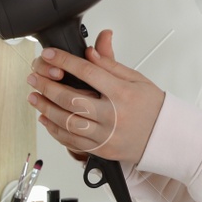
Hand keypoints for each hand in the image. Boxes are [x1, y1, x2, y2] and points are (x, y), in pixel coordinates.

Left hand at [26, 29, 166, 165]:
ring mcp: (106, 135)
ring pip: (67, 122)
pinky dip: (55, 130)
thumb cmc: (153, 107)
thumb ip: (110, 65)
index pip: (87, 72)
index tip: (49, 55)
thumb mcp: (136, 78)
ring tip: (34, 96)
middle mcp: (113, 115)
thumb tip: (90, 51)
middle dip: (47, 86)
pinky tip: (46, 119)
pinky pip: (72, 141)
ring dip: (46, 108)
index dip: (64, 61)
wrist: (167, 138)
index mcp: (122, 93)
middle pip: (71, 99)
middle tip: (34, 77)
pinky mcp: (102, 150)